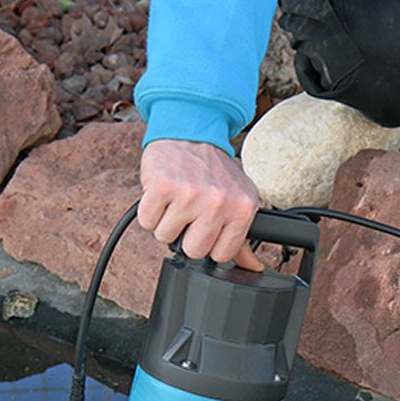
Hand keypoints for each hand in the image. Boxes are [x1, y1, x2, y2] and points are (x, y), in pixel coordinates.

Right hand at [138, 138, 263, 270]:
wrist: (190, 132)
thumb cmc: (214, 171)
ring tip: (177, 199)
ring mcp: (190, 194)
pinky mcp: (163, 186)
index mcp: (242, 209)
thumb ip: (241, 237)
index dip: (209, 244)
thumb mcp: (237, 200)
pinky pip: (147, 221)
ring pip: (166, 236)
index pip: (221, 255)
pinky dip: (150, 210)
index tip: (206, 227)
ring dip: (166, 221)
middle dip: (186, 235)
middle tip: (189, 212)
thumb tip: (252, 268)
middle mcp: (218, 202)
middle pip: (193, 250)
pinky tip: (163, 194)